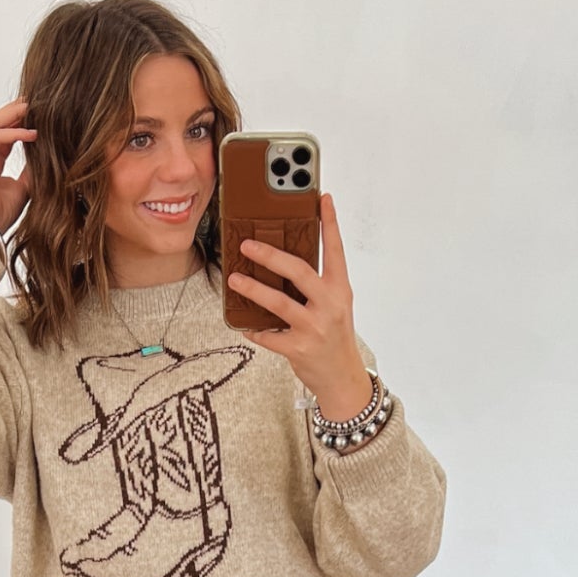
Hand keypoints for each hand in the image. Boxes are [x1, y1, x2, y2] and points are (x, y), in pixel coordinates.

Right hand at [0, 97, 37, 232]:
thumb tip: (48, 157)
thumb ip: (32, 170)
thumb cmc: (0, 214)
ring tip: (34, 107)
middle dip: (17, 111)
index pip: (6, 134)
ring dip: (15, 114)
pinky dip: (14, 133)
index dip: (21, 123)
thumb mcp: (25, 187)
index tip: (40, 115)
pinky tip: (32, 133)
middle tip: (36, 101)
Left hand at [228, 192, 371, 418]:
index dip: (330, 223)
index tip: (323, 198)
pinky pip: (269, 335)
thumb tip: (283, 262)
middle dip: (270, 255)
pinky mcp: (298, 348)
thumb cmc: (334, 337)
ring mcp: (314, 328)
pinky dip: (254, 329)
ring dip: (253, 289)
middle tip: (248, 245)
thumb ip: (317, 285)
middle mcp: (329, 306)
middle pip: (298, 271)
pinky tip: (244, 325)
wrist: (342, 378)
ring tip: (235, 279)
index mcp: (339, 290)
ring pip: (278, 302)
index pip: (335, 250)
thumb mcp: (335, 306)